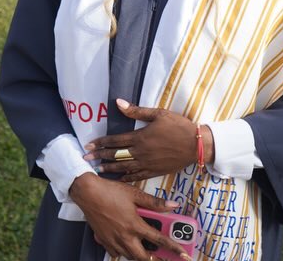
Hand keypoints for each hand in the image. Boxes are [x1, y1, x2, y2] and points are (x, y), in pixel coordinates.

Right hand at [70, 172, 192, 260]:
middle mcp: (124, 237)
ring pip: (129, 256)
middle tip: (164, 259)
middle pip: (143, 257)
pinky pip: (116, 253)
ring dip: (140, 256)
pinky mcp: (104, 240)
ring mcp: (113, 240)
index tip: (183, 254)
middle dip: (155, 260)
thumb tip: (172, 205)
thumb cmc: (109, 191)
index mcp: (134, 225)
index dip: (173, 248)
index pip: (159, 241)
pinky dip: (123, 252)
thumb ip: (155, 202)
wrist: (87, 192)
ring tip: (147, 254)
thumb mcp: (135, 194)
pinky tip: (126, 246)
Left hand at [85, 99, 213, 182]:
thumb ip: (137, 111)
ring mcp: (147, 163)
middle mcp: (141, 152)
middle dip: (100, 157)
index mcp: (140, 137)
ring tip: (98, 170)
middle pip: (116, 155)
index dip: (101, 143)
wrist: (196, 145)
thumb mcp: (159, 114)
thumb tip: (119, 103)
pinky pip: (137, 175)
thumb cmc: (179, 126)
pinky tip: (119, 178)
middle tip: (86, 159)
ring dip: (110, 168)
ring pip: (124, 167)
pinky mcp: (155, 171)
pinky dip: (127, 177)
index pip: (115, 140)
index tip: (89, 145)